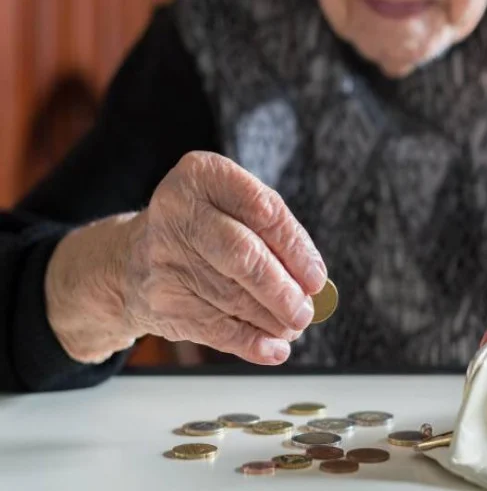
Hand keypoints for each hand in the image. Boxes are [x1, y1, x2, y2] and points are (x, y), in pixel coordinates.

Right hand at [46, 151, 326, 364]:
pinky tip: (274, 349)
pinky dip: (252, 343)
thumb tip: (312, 282)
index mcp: (202, 176)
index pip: (263, 209)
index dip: (296, 248)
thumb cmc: (201, 230)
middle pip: (243, 255)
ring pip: (233, 297)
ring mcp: (164, 258)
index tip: (316, 277)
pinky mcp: (161, 301)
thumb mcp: (230, 208)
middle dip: (283, 289)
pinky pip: (216, 328)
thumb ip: (272, 234)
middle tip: (306, 310)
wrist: (130, 261)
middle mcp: (177, 212)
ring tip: (293, 326)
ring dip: (273, 319)